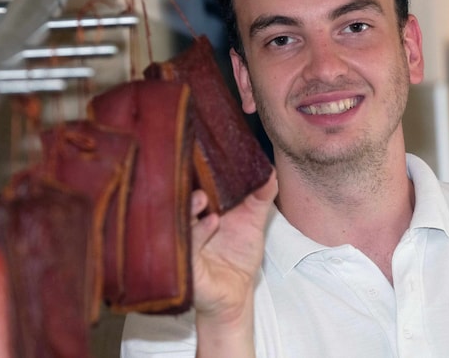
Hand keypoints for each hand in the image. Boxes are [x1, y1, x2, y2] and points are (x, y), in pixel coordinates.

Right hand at [191, 170, 276, 323]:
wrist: (235, 294)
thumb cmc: (237, 256)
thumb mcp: (252, 221)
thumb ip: (260, 196)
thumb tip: (269, 171)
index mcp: (199, 210)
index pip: (191, 185)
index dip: (194, 170)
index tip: (200, 153)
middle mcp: (187, 224)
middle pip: (178, 201)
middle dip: (185, 187)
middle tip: (199, 176)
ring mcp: (183, 243)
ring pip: (179, 222)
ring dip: (190, 208)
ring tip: (203, 198)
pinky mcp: (186, 265)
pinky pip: (187, 248)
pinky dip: (199, 234)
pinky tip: (212, 223)